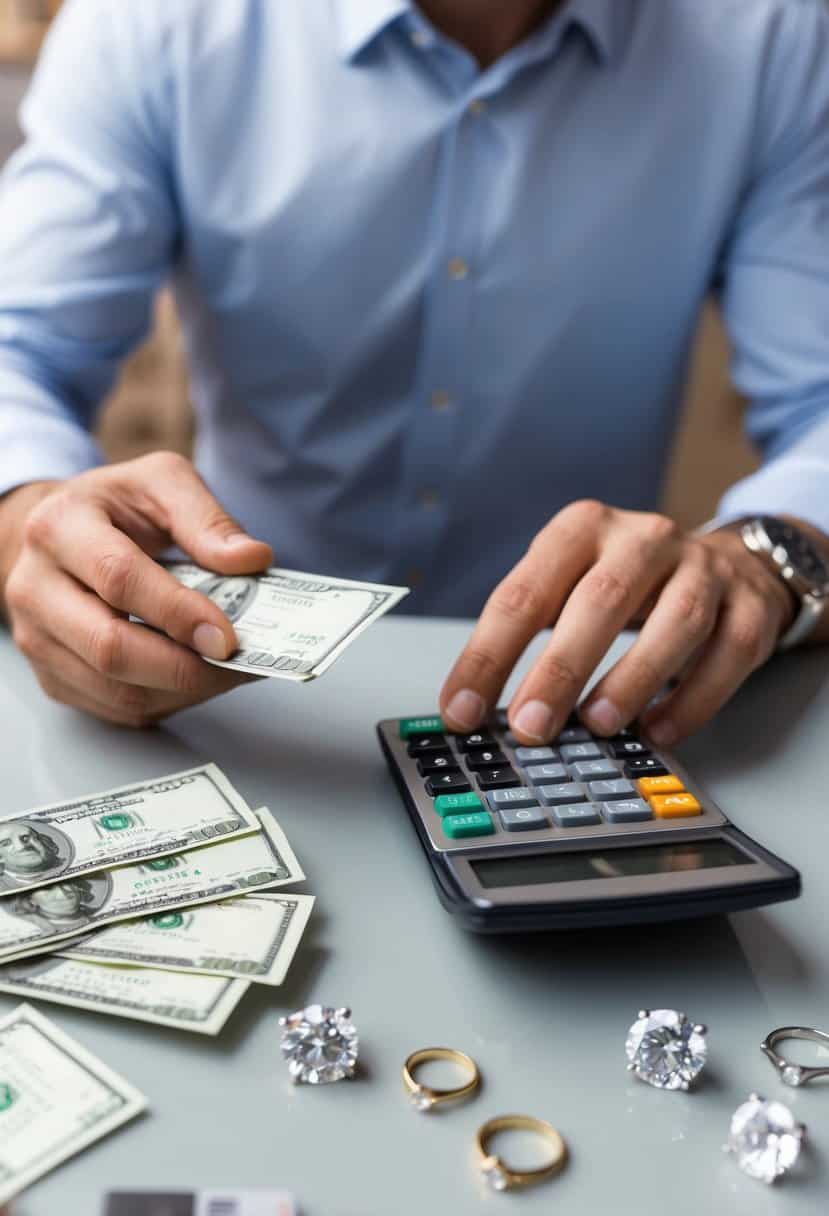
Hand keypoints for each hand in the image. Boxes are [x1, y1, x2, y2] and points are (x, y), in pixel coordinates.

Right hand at [3, 452, 272, 725]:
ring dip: (184, 690)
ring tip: (230, 671)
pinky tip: (200, 678)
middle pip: (110, 648)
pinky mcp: (52, 677)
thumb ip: (207, 519)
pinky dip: (169, 701)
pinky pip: (116, 709)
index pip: (119, 578)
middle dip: (186, 667)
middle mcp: (34, 587)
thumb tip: (251, 559)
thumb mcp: (161, 484)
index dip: (178, 611)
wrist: (59, 536)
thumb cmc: (115, 508)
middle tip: (239, 662)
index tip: (228, 634)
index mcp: (60, 527)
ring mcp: (37, 639)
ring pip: (116, 690)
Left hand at [440, 500, 794, 745]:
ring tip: (597, 726)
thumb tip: (474, 707)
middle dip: (560, 669)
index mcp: (582, 528)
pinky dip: (694, 699)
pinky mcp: (749, 605)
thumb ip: (529, 634)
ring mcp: (703, 568)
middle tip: (529, 726)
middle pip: (601, 600)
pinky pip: (728, 653)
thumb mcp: (569, 585)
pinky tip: (660, 731)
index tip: (461, 709)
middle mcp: (644, 538)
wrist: (724, 562)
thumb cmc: (624, 585)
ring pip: (676, 621)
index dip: (489, 654)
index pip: (526, 592)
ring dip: (633, 678)